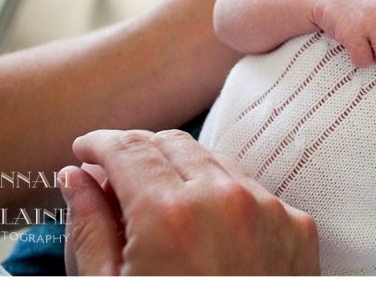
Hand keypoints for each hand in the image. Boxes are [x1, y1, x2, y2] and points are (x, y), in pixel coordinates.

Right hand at [60, 129, 319, 275]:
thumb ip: (91, 229)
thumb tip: (77, 179)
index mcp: (170, 215)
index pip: (128, 148)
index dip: (100, 144)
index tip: (85, 150)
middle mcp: (225, 201)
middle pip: (172, 145)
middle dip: (138, 153)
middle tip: (113, 173)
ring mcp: (269, 211)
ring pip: (215, 162)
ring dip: (182, 173)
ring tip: (158, 206)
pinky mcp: (298, 227)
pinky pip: (253, 192)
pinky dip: (223, 199)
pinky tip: (205, 230)